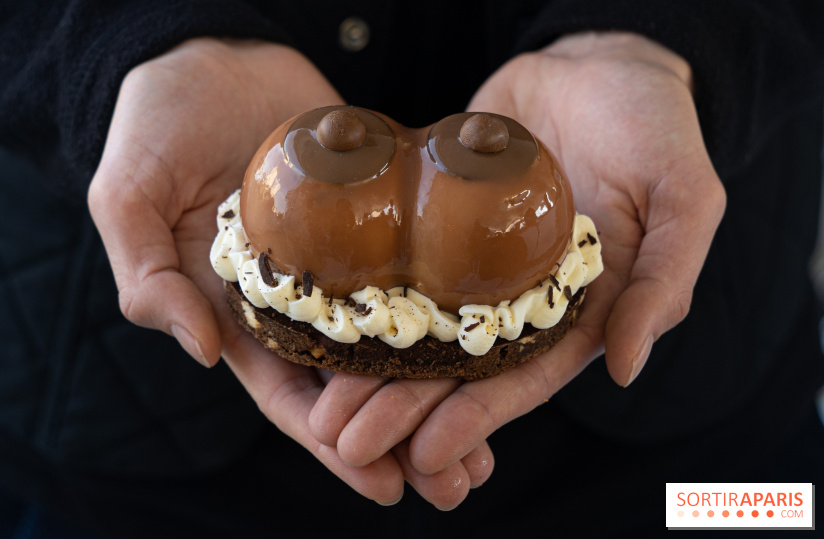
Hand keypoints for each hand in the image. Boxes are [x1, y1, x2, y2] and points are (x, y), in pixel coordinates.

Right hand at [87, 38, 491, 505]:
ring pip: (397, 344)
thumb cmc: (158, 121)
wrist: (212, 54)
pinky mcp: (377, 221)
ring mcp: (343, 262)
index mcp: (240, 312)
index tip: (384, 486)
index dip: (334, 445)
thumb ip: (149, 273)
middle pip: (355, 387)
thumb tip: (200, 352)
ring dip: (439, 392)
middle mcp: (299, 300)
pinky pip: (420, 273)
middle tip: (459, 481)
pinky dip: (453, 313)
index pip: (289, 396)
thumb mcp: (129, 195)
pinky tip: (497, 338)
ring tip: (487, 439)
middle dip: (403, 437)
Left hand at [310, 31, 725, 496]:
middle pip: (456, 365)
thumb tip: (626, 368)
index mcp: (578, 308)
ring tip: (322, 404)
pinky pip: (397, 263)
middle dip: (405, 408)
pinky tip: (320, 322)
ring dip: (371, 370)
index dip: (477, 419)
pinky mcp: (440, 218)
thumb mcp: (684, 199)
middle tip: (348, 439)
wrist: (599, 60)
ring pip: (416, 326)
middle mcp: (519, 296)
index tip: (427, 455)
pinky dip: (362, 298)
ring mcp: (474, 259)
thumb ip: (663, 281)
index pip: (524, 378)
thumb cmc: (655, 125)